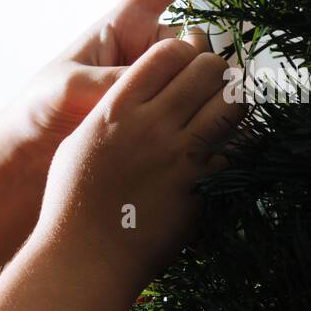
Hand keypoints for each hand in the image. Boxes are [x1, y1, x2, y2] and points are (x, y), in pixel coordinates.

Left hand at [16, 0, 222, 149]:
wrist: (39, 142)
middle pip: (194, 39)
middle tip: (165, 84)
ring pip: (199, 73)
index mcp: (124, 23)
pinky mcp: (165, 104)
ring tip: (155, 113)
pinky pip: (196, 100)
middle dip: (193, 56)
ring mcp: (159, 76)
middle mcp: (148, 47)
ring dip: (192, 87)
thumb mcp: (74, 85)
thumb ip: (117, 79)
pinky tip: (182, 123)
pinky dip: (197, 106)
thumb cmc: (46, 101)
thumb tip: (163, 82)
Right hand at [34, 30, 245, 284]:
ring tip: (224, 114)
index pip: (167, 52)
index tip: (186, 68)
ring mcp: (179, 154)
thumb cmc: (72, 206)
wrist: (85, 258)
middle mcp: (150, 125)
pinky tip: (226, 150)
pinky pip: (238, 147)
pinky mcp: (201, 184)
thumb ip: (109, 114)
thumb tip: (135, 98)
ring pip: (233, 101)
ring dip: (234, 102)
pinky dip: (238, 142)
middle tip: (213, 88)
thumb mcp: (78, 145)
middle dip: (216, 73)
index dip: (184, 53)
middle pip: (207, 68)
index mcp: (116, 110)